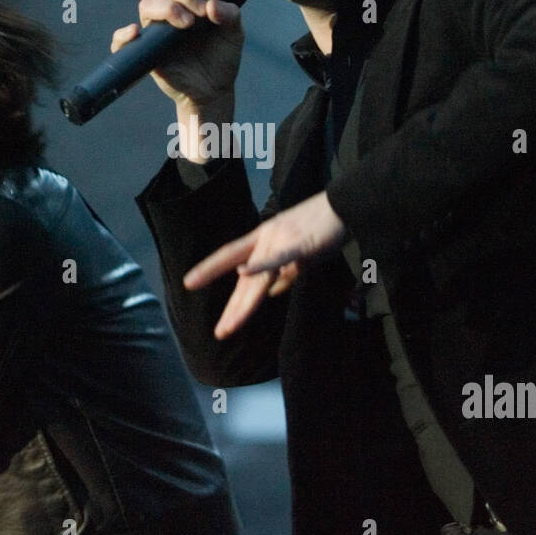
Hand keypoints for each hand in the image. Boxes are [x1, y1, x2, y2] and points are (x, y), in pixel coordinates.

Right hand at [110, 0, 243, 114]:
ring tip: (187, 25)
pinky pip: (121, 41)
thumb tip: (211, 5)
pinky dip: (123, 35)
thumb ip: (230, 15)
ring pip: (147, 5)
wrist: (213, 89)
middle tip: (202, 15)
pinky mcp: (145, 51)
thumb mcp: (234, 34)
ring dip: (166, 9)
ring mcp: (156, 30)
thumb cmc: (221, 57)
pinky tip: (135, 33)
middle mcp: (170, 10)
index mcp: (190, 0)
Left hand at [183, 191, 346, 338]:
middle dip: (233, 307)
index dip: (210, 269)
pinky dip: (261, 266)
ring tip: (229, 326)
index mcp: (264, 238)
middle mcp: (266, 239)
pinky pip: (278, 259)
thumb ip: (284, 273)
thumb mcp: (298, 252)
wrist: (345, 202)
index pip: (231, 256)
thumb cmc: (323, 227)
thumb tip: (270, 293)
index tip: (190, 282)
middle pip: (243, 277)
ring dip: (243, 305)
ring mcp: (280, 241)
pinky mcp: (299, 244)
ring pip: (257, 278)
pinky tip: (243, 273)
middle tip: (220, 332)